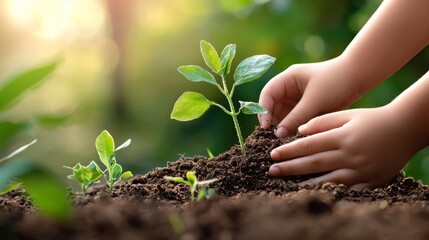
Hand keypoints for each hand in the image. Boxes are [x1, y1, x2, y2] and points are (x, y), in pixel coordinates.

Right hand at [258, 57, 361, 137]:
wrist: (360, 77)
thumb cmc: (336, 81)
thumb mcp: (315, 99)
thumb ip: (296, 117)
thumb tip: (278, 134)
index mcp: (288, 79)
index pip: (267, 94)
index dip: (263, 110)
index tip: (266, 127)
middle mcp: (290, 89)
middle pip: (273, 107)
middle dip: (273, 122)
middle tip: (273, 138)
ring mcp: (298, 99)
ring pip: (283, 116)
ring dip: (283, 127)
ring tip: (283, 141)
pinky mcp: (307, 109)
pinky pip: (295, 120)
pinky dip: (293, 129)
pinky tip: (294, 139)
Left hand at [268, 106, 420, 188]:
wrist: (405, 130)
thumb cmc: (373, 119)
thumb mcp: (348, 114)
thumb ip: (322, 121)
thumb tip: (300, 131)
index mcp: (342, 136)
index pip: (309, 145)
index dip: (289, 151)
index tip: (273, 155)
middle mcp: (349, 154)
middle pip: (314, 163)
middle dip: (290, 168)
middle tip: (272, 171)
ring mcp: (360, 170)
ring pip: (327, 179)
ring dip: (305, 183)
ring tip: (288, 185)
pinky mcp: (370, 181)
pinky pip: (347, 190)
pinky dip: (330, 192)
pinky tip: (316, 194)